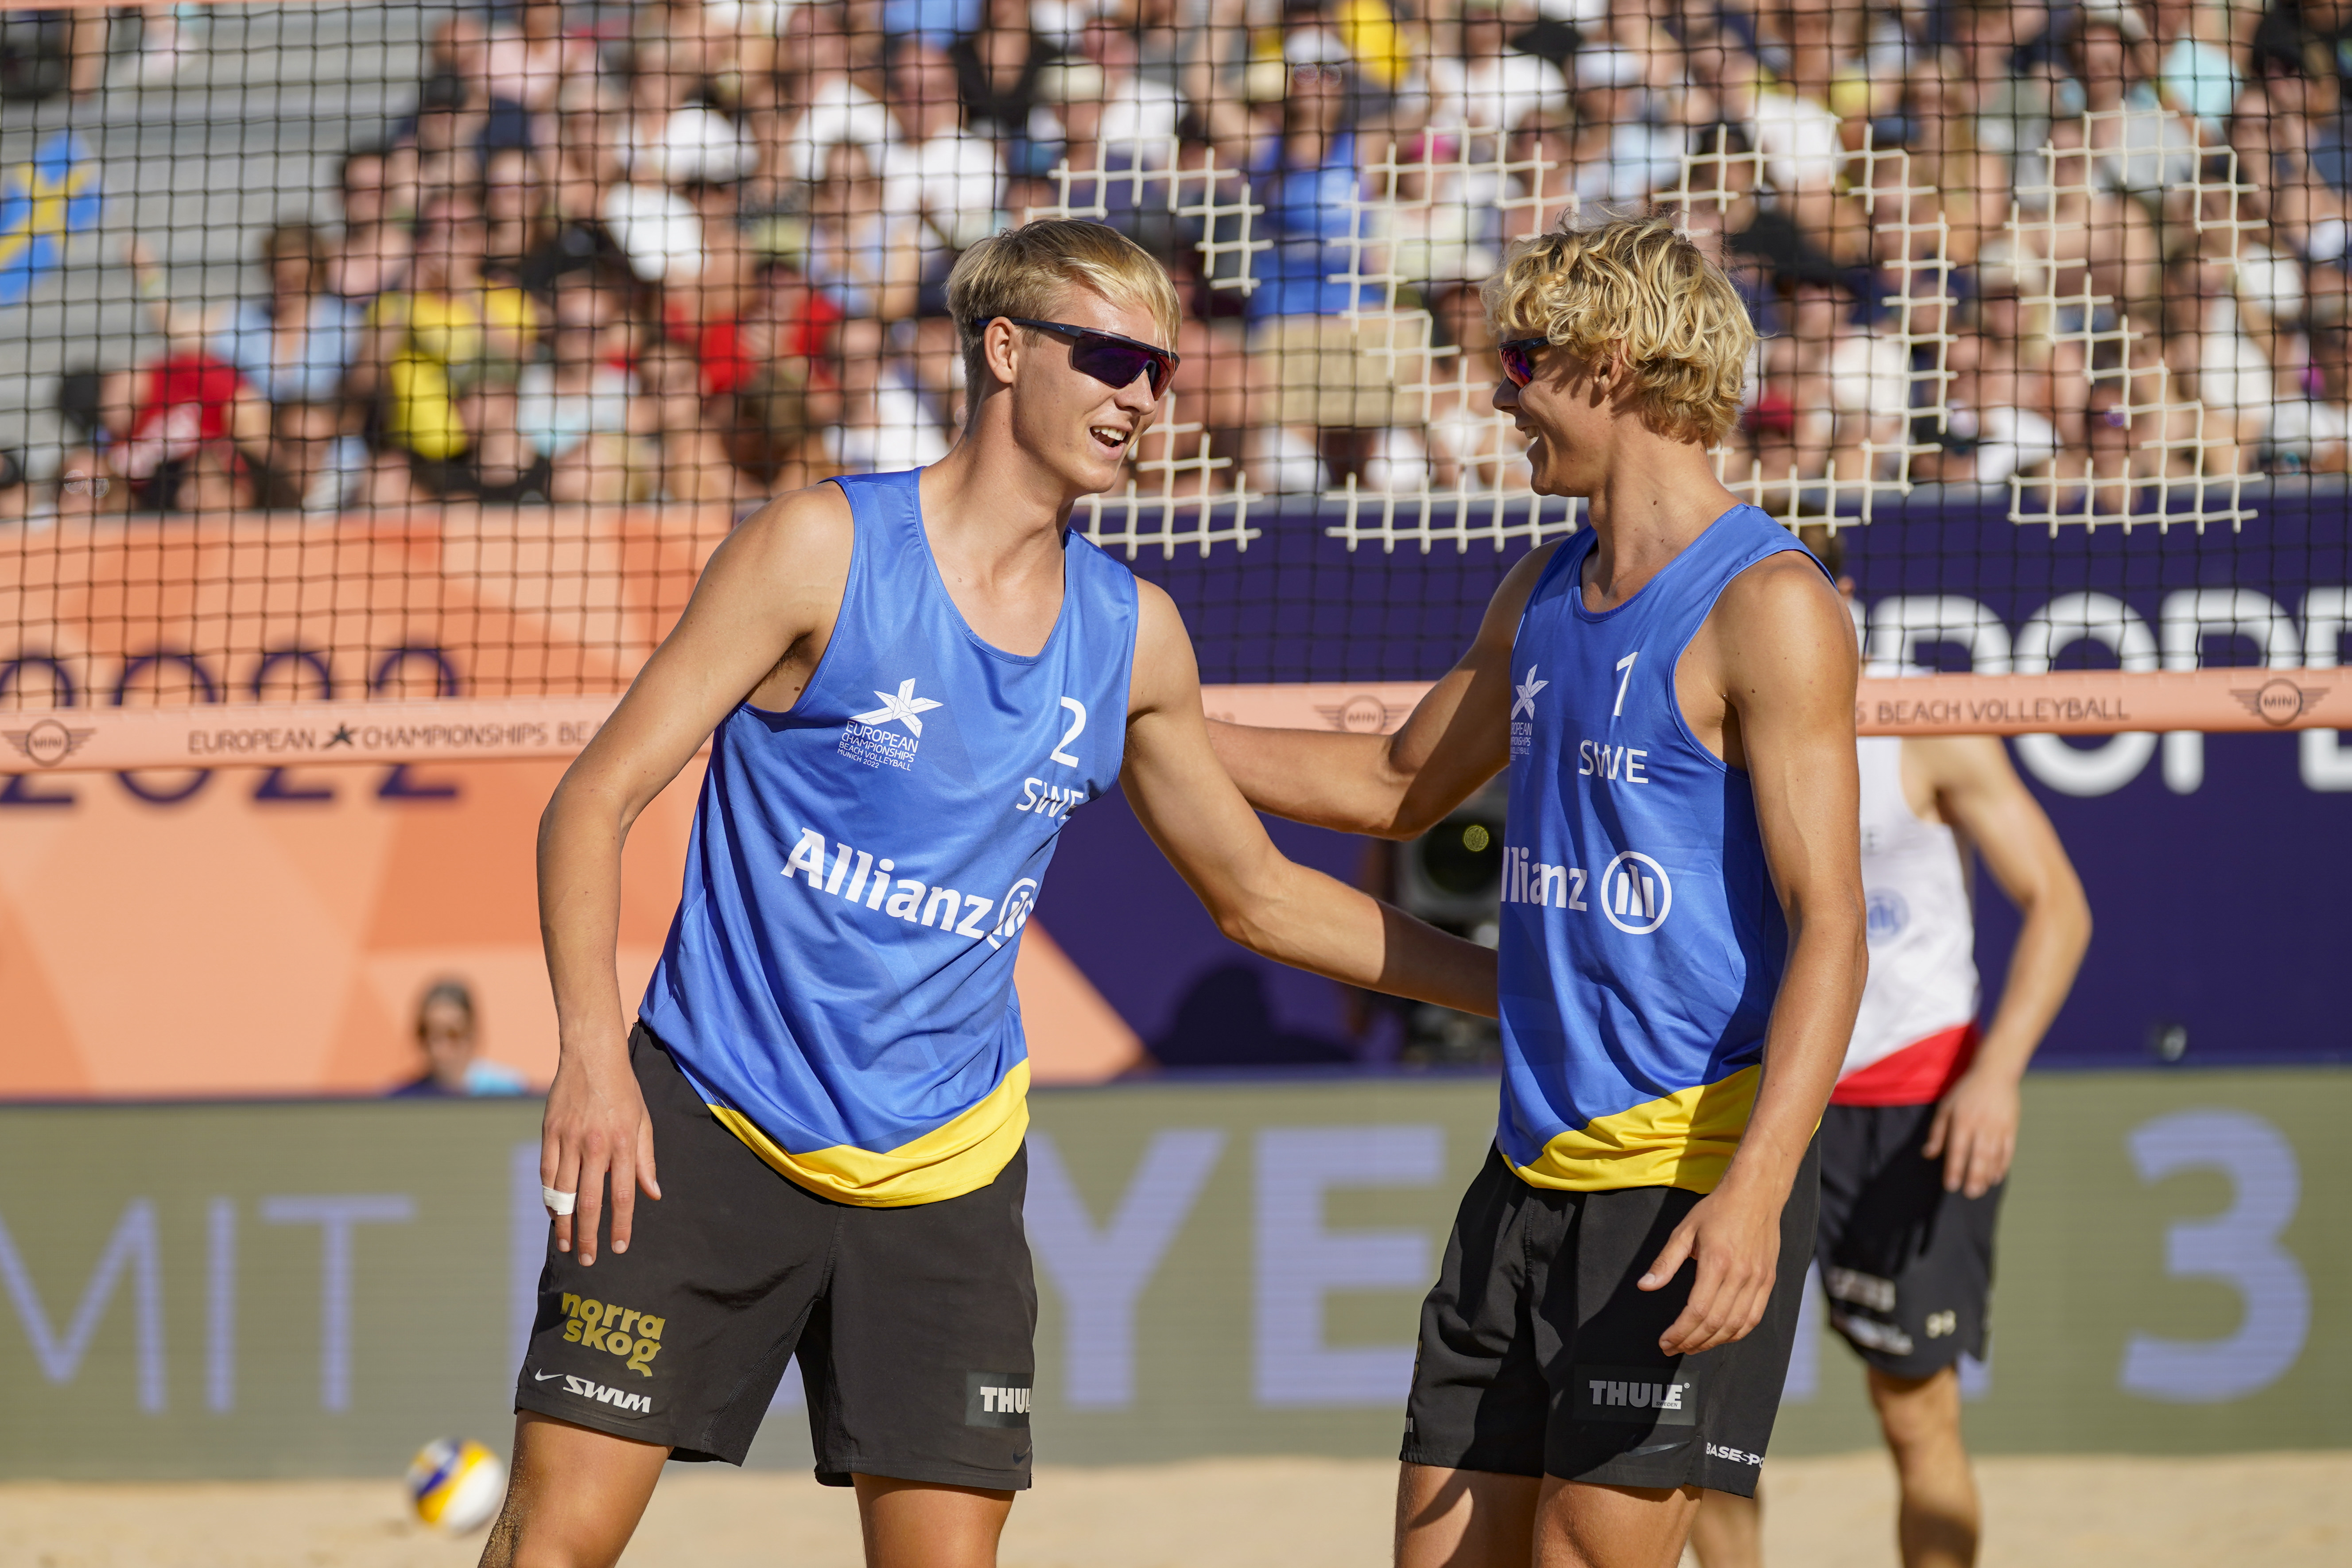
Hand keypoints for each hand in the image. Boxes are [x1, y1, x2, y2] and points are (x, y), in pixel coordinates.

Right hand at [540, 1034, 659, 1265]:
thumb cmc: (623, 1090)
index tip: (619, 1247)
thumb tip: (653, 1194)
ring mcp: (569, 1139)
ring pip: (563, 1192)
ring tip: (567, 1244)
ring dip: (564, 1223)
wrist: (591, 1055)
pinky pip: (547, 1173)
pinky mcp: (549, 1133)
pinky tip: (554, 1212)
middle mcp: (596, 1144)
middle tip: (587, 1259)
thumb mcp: (643, 1122)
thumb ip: (646, 1160)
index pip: (624, 1194)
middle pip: (590, 1201)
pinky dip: (549, 1196)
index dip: (622, 1225)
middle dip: (589, 1235)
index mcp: (624, 1143)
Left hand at [1638, 1181, 1781, 1356]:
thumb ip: (1665, 1262)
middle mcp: (1741, 1275)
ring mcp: (1758, 1280)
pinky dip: (1736, 1333)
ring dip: (1712, 1343)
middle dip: (1691, 1342)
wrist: (1756, 1194)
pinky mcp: (1768, 1281)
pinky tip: (1720, 1337)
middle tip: (1673, 1348)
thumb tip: (1645, 1286)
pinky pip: (1754, 1318)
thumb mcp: (1684, 1230)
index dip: (1679, 1332)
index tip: (1665, 1341)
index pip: (1696, 1311)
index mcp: (1717, 1262)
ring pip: (1736, 1326)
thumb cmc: (1718, 1209)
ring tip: (1692, 1346)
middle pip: (1715, 1324)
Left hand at [1922, 1067, 2018, 1197]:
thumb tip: (1928, 1154)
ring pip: (1994, 1156)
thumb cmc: (1965, 1091)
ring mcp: (1999, 1128)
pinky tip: (1996, 1178)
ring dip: (1988, 1175)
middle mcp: (1982, 1126)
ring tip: (1981, 1190)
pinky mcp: (2011, 1128)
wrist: (1995, 1074)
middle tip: (1969, 1195)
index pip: (1957, 1149)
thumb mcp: (1945, 1107)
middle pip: (1978, 1156)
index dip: (1954, 1169)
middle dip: (1973, 1177)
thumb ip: (1937, 1132)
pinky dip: (2003, 1166)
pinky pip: (2008, 1151)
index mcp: (1963, 1120)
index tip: (1950, 1186)